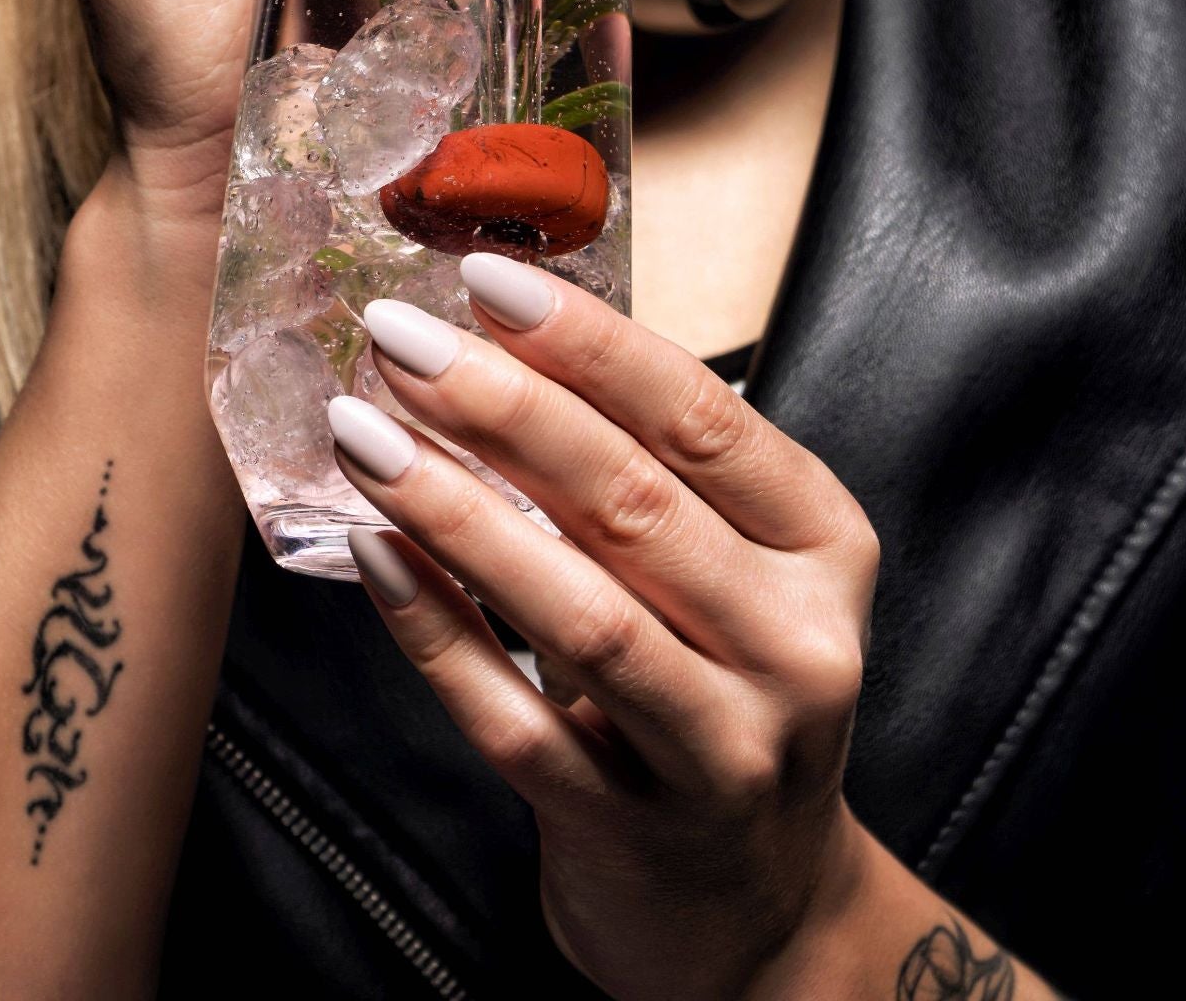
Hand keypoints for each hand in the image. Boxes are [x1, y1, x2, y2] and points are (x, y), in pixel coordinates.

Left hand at [325, 260, 880, 1000]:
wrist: (756, 908)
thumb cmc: (722, 687)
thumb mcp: (734, 568)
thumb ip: (651, 466)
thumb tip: (498, 329)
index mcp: (822, 547)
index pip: (702, 419)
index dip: (588, 343)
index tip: (485, 278)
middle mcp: (796, 646)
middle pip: (634, 504)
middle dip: (502, 407)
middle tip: (398, 340)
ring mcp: (725, 752)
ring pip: (580, 613)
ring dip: (457, 509)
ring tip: (363, 431)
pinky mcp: (637, 833)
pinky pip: (519, 724)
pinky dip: (441, 636)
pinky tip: (379, 558)